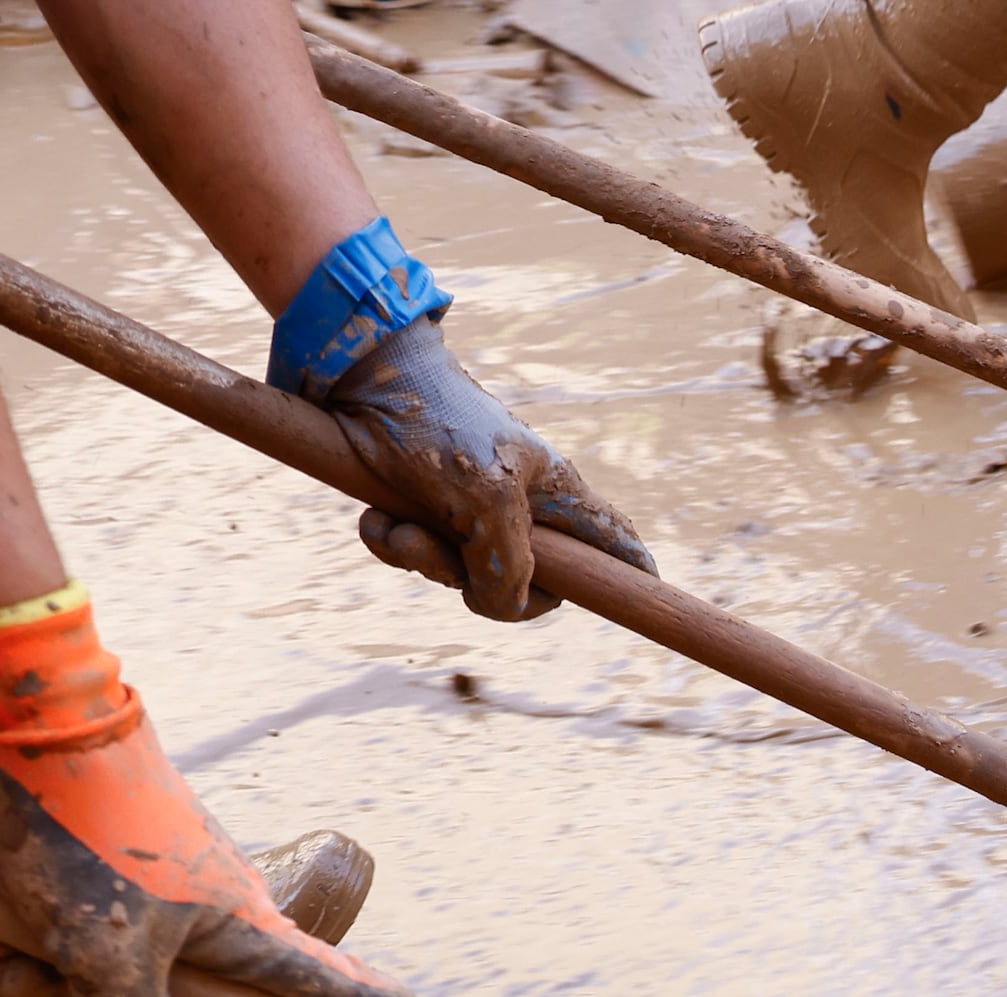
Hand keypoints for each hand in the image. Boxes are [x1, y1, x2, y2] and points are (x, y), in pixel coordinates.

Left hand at [0, 591, 438, 996]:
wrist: (46, 732)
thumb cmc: (87, 846)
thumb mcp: (102, 965)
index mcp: (252, 934)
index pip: (341, 990)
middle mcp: (231, 912)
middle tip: (50, 989)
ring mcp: (183, 886)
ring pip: (137, 967)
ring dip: (70, 975)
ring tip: (16, 957)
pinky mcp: (137, 864)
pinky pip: (104, 930)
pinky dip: (54, 939)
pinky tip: (7, 931)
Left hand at [310, 317, 654, 623]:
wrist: (361, 379)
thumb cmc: (438, 423)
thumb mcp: (484, 500)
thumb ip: (507, 566)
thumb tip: (503, 607)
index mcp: (556, 496)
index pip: (615, 542)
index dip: (631, 574)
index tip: (644, 596)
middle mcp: (520, 510)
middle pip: (524, 586)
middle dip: (477, 582)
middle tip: (450, 555)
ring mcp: (470, 513)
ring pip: (459, 575)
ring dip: (420, 556)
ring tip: (398, 524)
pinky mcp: (423, 511)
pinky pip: (414, 556)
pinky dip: (390, 542)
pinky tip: (377, 517)